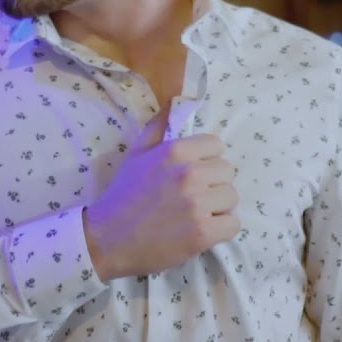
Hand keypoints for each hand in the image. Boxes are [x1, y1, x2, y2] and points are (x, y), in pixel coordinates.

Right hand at [83, 109, 239, 280]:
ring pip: (231, 198)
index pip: (216, 146)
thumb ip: (157, 127)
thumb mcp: (136, 153)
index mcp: (175, 151)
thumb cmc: (123, 194)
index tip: (193, 174)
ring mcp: (198, 204)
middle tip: (193, 197)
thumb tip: (173, 103)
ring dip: (218, 207)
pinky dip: (221, 229)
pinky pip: (232, 224)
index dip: (206, 160)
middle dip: (213, 183)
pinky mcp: (203, 233)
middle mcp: (190, 174)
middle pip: (227, 172)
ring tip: (196, 214)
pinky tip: (202, 230)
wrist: (108, 238)